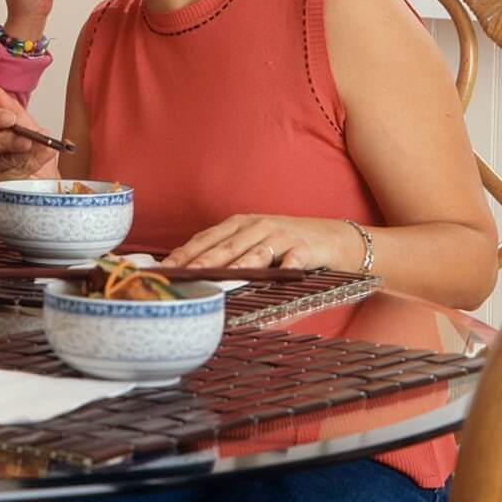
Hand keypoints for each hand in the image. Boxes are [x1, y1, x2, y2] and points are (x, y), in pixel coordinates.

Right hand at [0, 87, 59, 190]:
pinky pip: (3, 173)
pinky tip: (34, 163)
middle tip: (20, 133)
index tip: (10, 116)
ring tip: (30, 146)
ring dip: (13, 149)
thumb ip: (15, 112)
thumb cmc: (34, 155)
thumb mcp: (31, 129)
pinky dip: (23, 166)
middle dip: (0, 133)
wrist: (46, 185)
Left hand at [163, 213, 363, 271]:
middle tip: (184, 275)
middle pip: (225, 245)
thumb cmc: (288, 246)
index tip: (165, 268)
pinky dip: (287, 267)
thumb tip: (193, 274)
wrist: (336, 240)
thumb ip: (228, 256)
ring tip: (222, 276)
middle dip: (202, 260)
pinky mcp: (305, 248)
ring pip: (256, 251)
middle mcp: (257, 226)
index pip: (206, 239)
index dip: (185, 253)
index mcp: (240, 225)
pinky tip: (281, 276)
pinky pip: (294, 258)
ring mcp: (282, 235)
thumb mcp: (255, 246)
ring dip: (238, 264)